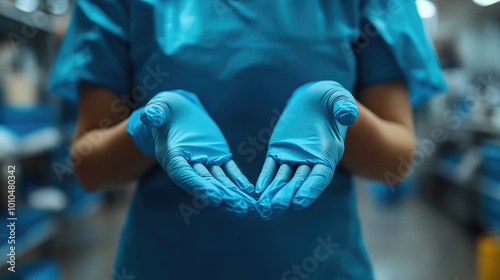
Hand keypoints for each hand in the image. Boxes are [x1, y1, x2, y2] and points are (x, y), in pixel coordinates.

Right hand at [127, 90, 254, 216]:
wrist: (177, 113)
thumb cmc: (164, 112)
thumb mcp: (159, 109)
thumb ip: (155, 113)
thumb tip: (150, 115)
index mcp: (172, 157)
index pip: (185, 175)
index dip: (199, 186)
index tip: (215, 198)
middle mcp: (189, 165)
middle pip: (206, 184)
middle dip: (222, 196)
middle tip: (239, 207)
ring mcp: (205, 162)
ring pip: (220, 181)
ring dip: (233, 194)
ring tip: (247, 206)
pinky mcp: (217, 157)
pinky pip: (230, 170)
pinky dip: (239, 179)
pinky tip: (249, 190)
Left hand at [255, 81, 357, 219]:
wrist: (314, 99)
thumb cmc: (331, 100)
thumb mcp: (339, 99)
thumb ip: (344, 107)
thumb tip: (348, 114)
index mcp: (327, 154)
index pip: (320, 176)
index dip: (310, 190)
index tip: (299, 202)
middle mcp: (310, 161)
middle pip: (299, 183)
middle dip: (287, 196)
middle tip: (274, 208)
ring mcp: (293, 158)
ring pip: (283, 179)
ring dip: (274, 193)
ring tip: (263, 207)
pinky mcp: (278, 152)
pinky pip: (271, 168)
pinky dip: (265, 179)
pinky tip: (257, 191)